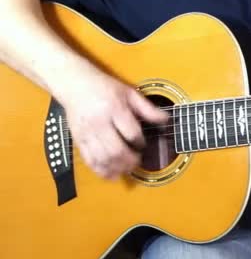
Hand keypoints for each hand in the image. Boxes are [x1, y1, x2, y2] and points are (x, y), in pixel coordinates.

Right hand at [53, 67, 167, 179]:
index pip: (131, 133)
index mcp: (115, 109)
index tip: (143, 144)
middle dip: (131, 160)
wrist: (74, 84)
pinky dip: (101, 171)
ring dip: (118, 168)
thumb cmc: (105, 88)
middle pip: (117, 150)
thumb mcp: (129, 93)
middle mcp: (99, 122)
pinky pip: (90, 160)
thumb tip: (167, 120)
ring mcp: (87, 133)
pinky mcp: (78, 140)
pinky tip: (112, 174)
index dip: (140, 142)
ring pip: (103, 158)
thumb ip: (148, 108)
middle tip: (138, 161)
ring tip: (128, 168)